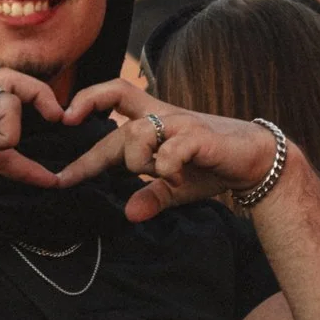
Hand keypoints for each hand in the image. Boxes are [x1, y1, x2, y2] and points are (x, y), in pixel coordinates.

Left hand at [54, 80, 284, 220]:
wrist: (256, 159)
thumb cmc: (211, 167)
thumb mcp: (175, 186)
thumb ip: (151, 195)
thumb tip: (129, 214)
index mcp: (154, 121)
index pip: (110, 106)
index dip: (83, 112)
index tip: (63, 150)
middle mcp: (164, 117)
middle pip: (118, 129)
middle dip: (92, 157)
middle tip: (69, 179)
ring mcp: (181, 125)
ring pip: (137, 135)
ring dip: (134, 162)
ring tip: (153, 175)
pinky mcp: (200, 137)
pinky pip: (171, 150)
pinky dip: (165, 166)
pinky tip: (175, 177)